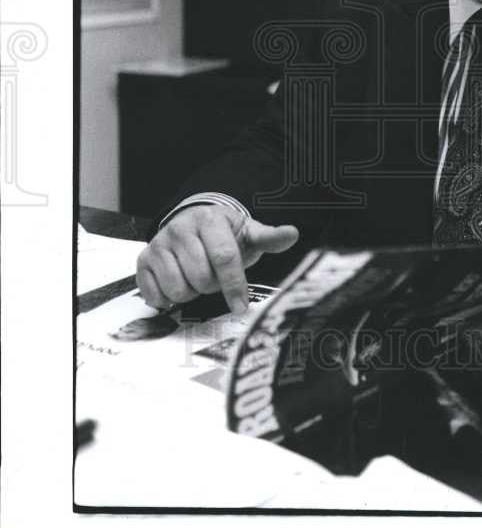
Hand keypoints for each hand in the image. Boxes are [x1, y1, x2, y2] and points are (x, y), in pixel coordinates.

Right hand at [136, 204, 298, 314]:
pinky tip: (178, 285)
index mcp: (210, 220)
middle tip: (215, 279)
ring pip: (178, 288)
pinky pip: (154, 294)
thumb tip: (293, 233)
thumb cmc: (225, 234)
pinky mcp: (143, 259)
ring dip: (191, 293)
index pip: (224, 258)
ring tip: (197, 280)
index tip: (241, 306)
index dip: (234, 285)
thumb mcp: (248, 233)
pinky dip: (167, 299)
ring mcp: (159, 244)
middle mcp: (181, 228)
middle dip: (212, 287)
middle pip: (201, 277)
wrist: (193, 223)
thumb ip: (270, 237)